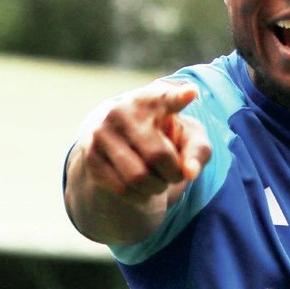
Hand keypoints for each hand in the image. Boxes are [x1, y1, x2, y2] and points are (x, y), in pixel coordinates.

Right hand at [79, 82, 212, 199]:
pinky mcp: (91, 157)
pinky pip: (122, 188)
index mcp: (149, 100)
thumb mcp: (188, 139)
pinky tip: (142, 188)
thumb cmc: (165, 139)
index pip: (164, 98)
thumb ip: (198, 152)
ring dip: (156, 187)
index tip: (191, 93)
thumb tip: (190, 173)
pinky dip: (139, 195)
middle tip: (175, 174)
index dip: (177, 97)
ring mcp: (101, 133)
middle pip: (158, 156)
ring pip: (138, 177)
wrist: (123, 145)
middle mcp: (121, 111)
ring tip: (158, 181)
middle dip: (173, 173)